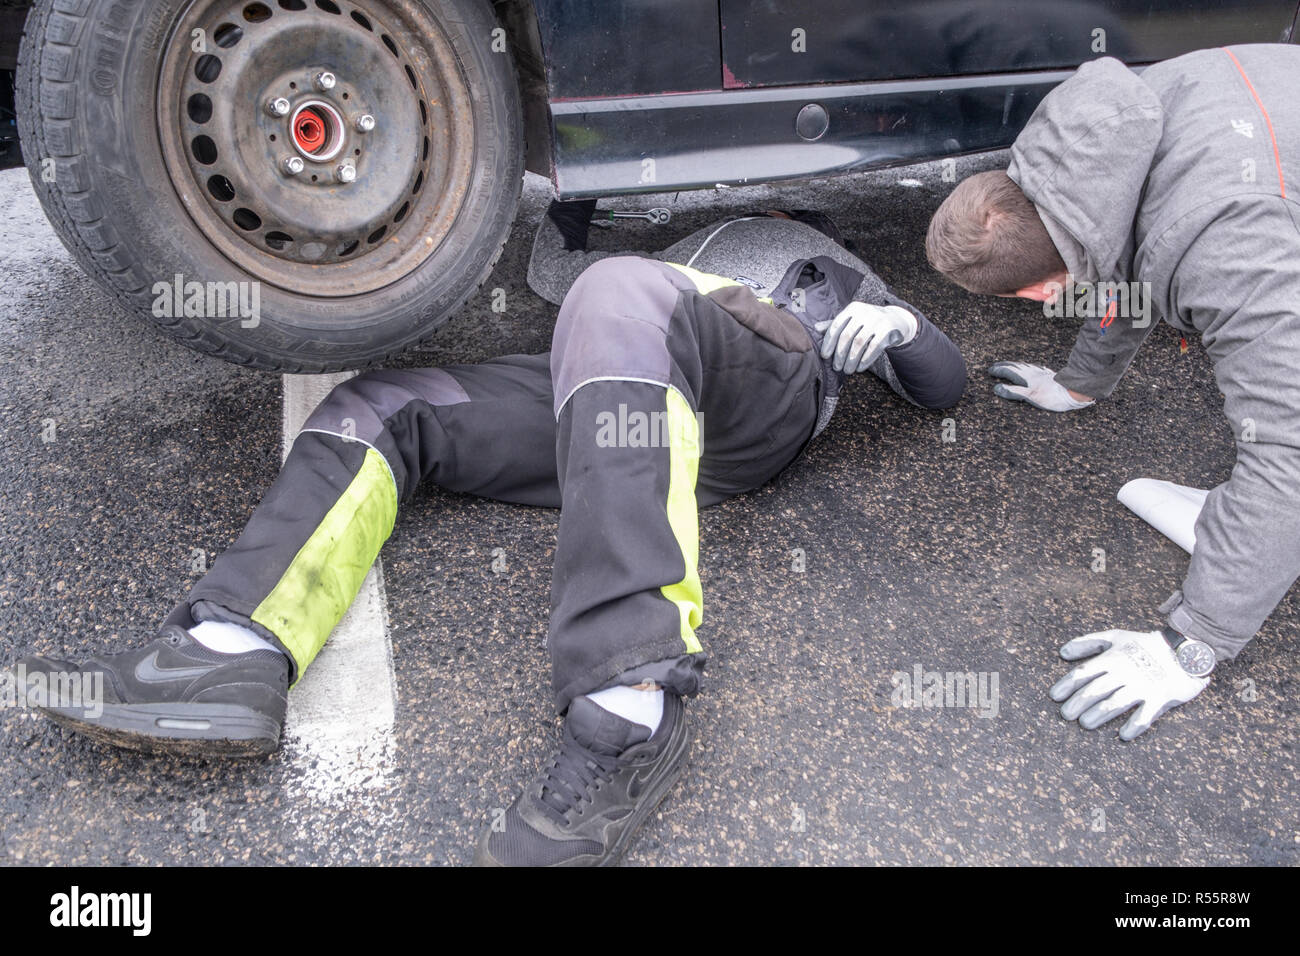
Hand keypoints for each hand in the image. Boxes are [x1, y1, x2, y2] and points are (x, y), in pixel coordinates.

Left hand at [815, 302, 917, 373]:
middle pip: (847, 336)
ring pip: (859, 343)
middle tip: (837, 367)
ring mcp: (877, 319)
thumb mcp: (853, 320)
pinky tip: (860, 367)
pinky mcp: (888, 329)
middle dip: (840, 354)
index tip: (825, 356)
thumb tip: (816, 328)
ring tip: (848, 370)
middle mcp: (864, 311)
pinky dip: (865, 359)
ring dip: (852, 359)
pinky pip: (874, 347)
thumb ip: (836, 324)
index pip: (836, 326)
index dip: (829, 342)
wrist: (896, 320)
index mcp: (853, 309)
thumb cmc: (869, 323)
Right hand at [989, 362, 1093, 410]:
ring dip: (1016, 365)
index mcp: (1027, 377)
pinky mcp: (1051, 375)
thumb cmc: (1053, 396)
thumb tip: (997, 388)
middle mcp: (1034, 372)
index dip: (999, 370)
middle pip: (1016, 366)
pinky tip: (1034, 368)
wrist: (1074, 391)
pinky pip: (1037, 368)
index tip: (991, 370)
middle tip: (997, 366)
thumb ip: (1013, 392)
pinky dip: (1031, 367)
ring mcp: (1042, 373)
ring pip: (1026, 366)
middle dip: (1005, 365)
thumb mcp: (1030, 396)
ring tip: (1011, 365)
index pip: (1009, 371)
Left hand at [1048, 629, 1210, 739]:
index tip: (1055, 696)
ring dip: (1098, 715)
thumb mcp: (1115, 637)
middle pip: (1095, 690)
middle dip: (1078, 703)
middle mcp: (1124, 673)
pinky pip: (1145, 715)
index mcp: (1112, 659)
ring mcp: (1142, 686)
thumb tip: (1063, 652)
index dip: (1067, 685)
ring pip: (1115, 703)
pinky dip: (1134, 726)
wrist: (1183, 648)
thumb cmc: (1144, 644)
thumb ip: (1088, 642)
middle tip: (1066, 715)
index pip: (1083, 673)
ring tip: (1085, 724)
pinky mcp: (1160, 697)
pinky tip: (1123, 736)